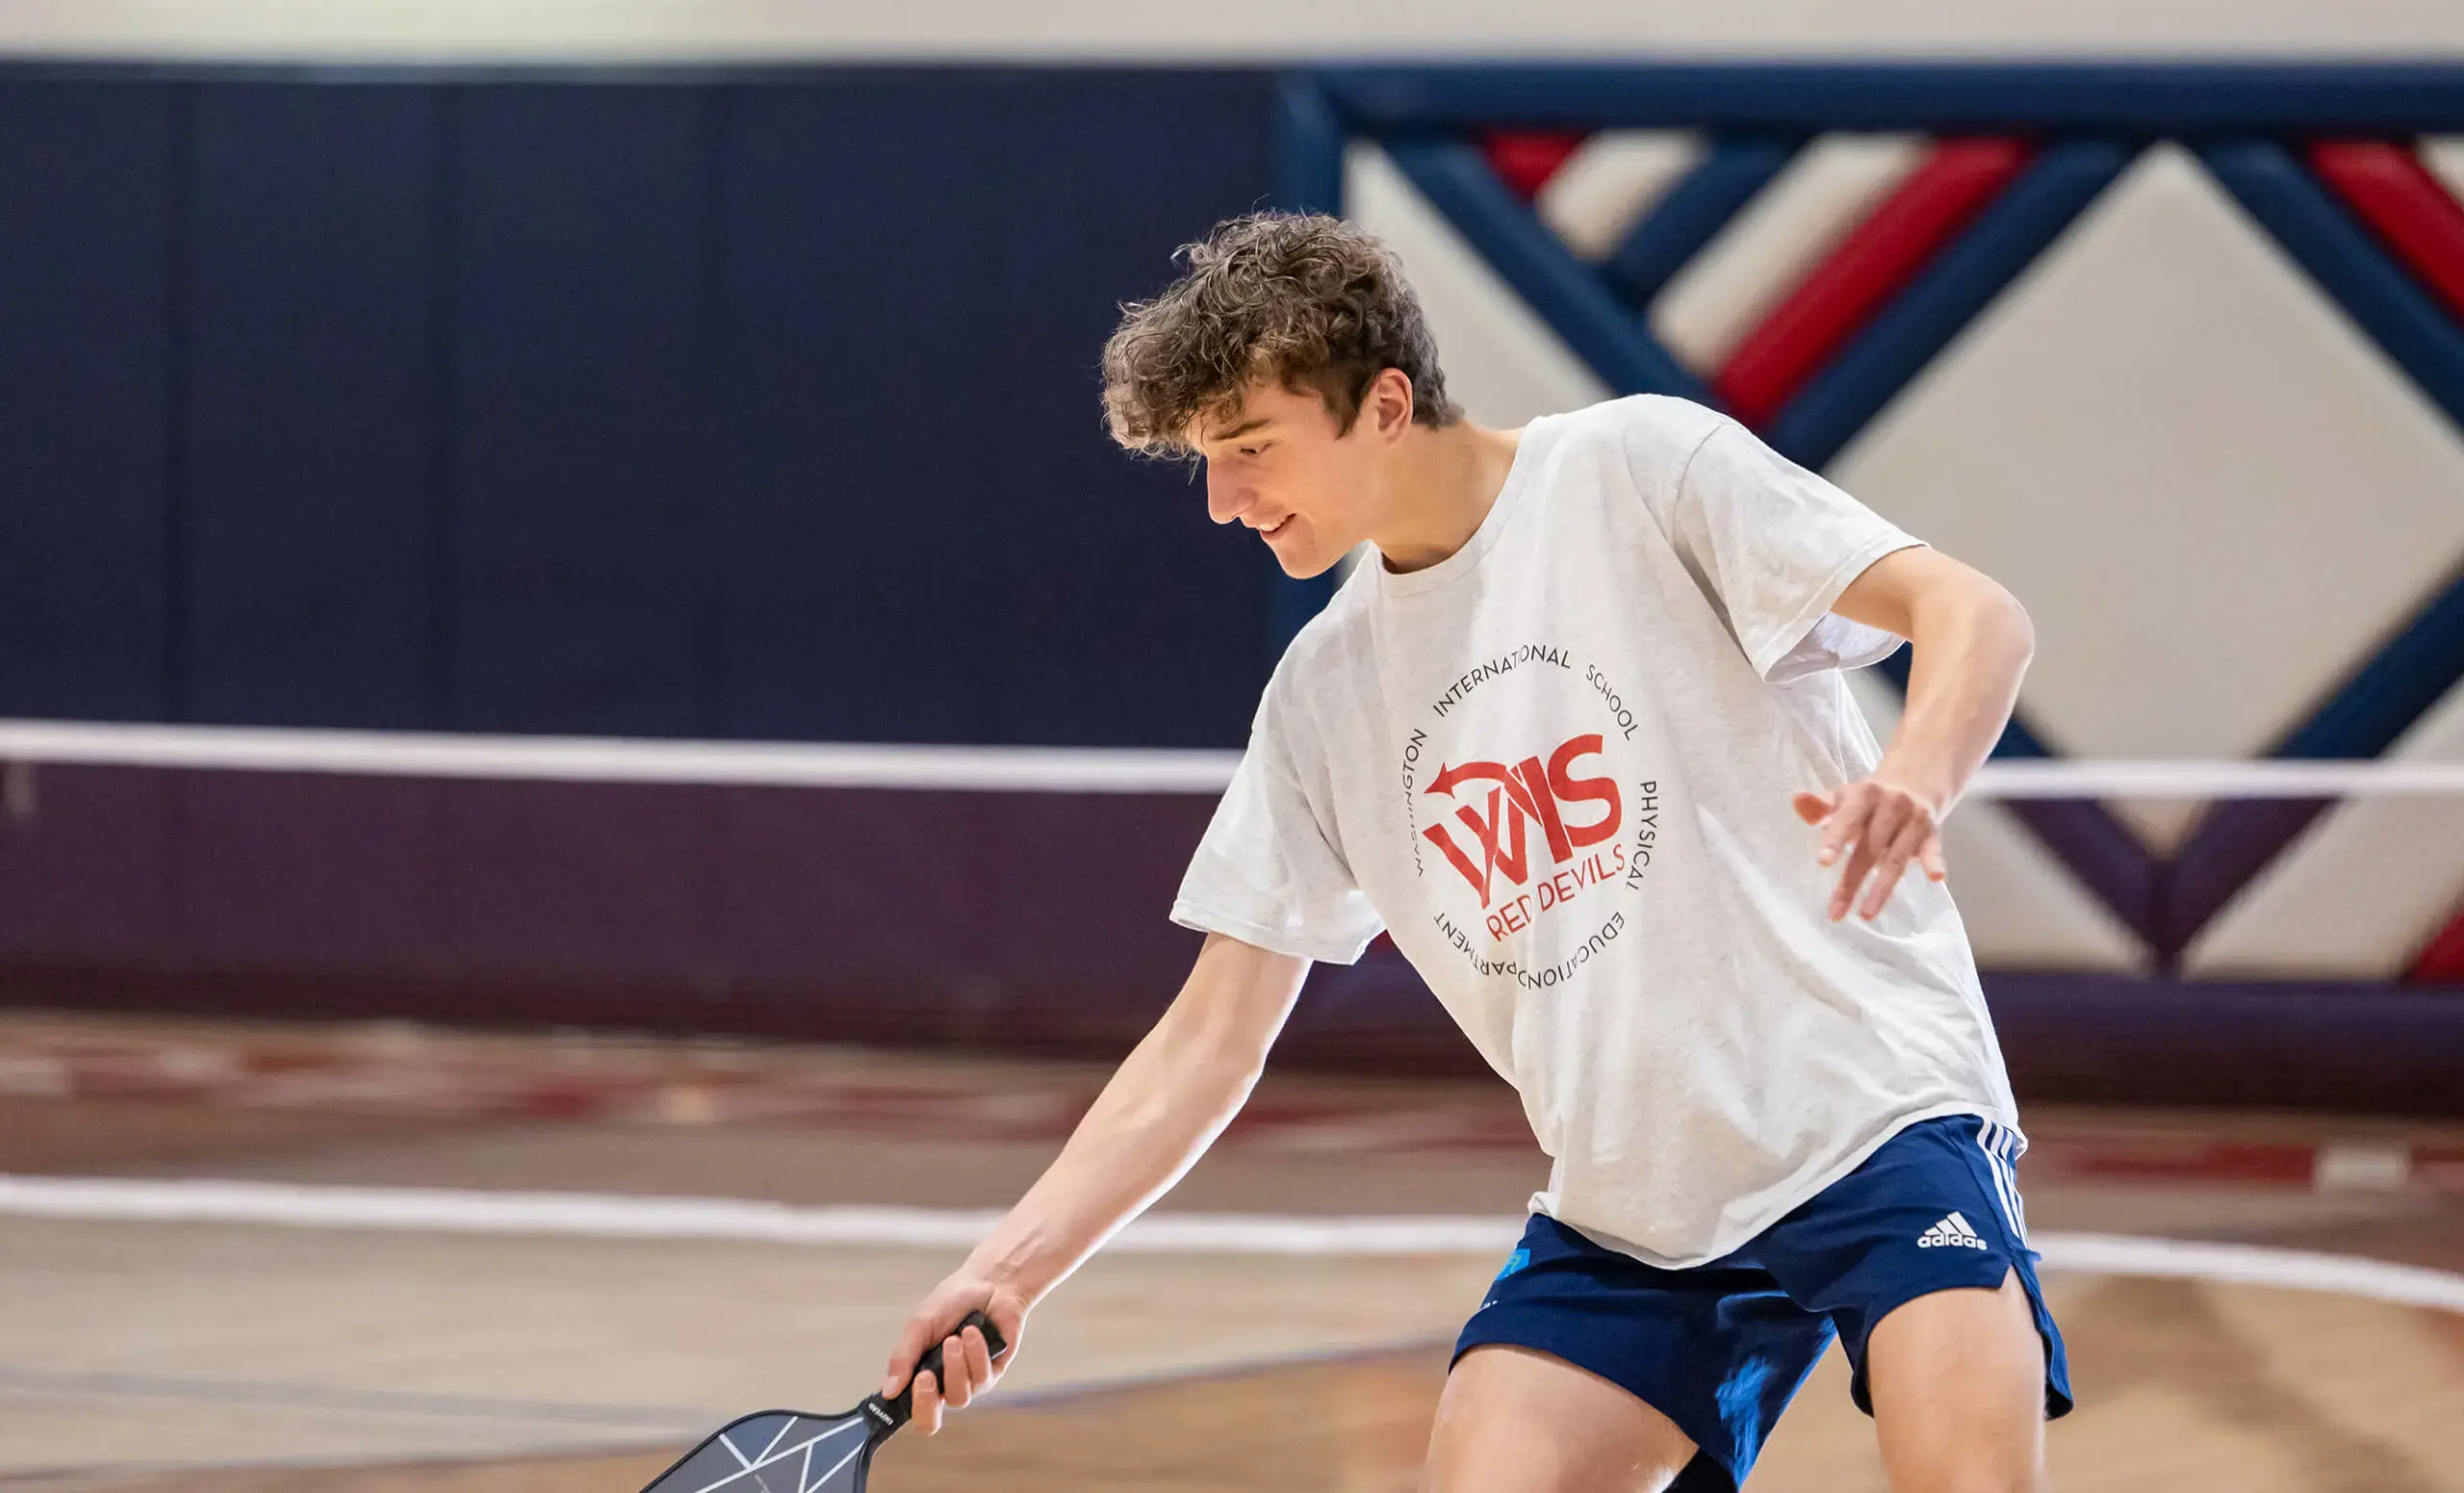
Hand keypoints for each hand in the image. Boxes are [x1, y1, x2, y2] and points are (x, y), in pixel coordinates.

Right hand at [881, 1272, 1027, 1435]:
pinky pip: (981, 1380)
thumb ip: (903, 1358)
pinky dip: (976, 1354)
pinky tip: (973, 1332)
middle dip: (926, 1402)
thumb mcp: (919, 1326)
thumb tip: (887, 1391)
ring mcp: (966, 1382)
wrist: (989, 1283)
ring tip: (955, 1337)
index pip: (904, 1408)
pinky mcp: (991, 1375)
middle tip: (925, 1376)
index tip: (898, 1394)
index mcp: (917, 1374)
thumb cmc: (951, 1302)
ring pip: (958, 1397)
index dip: (897, 1414)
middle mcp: (941, 1385)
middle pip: (929, 1422)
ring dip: (955, 1366)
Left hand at [1791, 778, 1946, 920]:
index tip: (1822, 862)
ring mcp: (1914, 819)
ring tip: (1866, 914)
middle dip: (1852, 880)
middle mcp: (1892, 803)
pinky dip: (1934, 862)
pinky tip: (1936, 877)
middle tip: (1836, 910)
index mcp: (1864, 794)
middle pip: (1870, 847)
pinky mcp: (1932, 834)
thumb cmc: (1865, 803)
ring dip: (1881, 888)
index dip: (1835, 839)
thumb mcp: (1842, 799)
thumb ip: (1819, 806)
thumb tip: (1797, 800)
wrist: (1912, 787)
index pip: (1847, 818)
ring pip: (1896, 859)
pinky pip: (1933, 850)